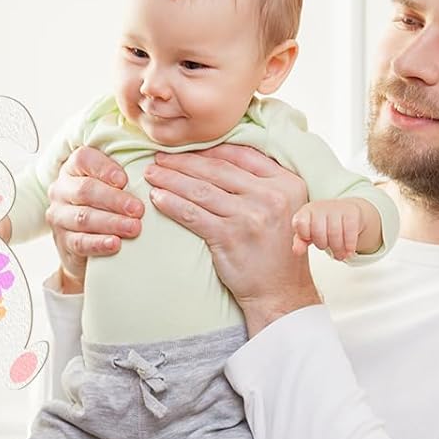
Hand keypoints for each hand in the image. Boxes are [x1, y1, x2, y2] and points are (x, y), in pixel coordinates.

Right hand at [46, 146, 143, 291]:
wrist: (86, 243)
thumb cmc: (105, 205)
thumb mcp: (110, 185)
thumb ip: (123, 174)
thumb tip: (155, 169)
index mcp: (73, 169)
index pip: (83, 159)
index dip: (104, 168)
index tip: (124, 180)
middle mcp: (61, 190)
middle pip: (85, 190)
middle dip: (114, 199)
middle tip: (139, 209)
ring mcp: (59, 216)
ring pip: (83, 217)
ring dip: (111, 222)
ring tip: (135, 228)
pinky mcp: (64, 241)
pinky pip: (80, 242)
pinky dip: (99, 243)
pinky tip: (116, 244)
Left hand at [144, 143, 319, 332]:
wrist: (280, 291)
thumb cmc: (277, 249)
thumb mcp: (284, 206)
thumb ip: (263, 181)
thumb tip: (223, 155)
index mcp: (286, 182)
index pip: (240, 155)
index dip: (208, 148)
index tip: (185, 147)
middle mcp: (270, 196)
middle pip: (216, 170)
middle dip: (183, 161)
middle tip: (159, 158)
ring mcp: (249, 216)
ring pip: (200, 190)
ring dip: (171, 179)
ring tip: (152, 175)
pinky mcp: (229, 237)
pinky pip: (192, 214)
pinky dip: (171, 204)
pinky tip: (157, 198)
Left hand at [292, 198, 371, 260]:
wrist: (347, 211)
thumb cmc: (324, 224)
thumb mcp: (309, 232)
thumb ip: (300, 241)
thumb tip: (297, 251)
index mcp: (306, 211)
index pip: (300, 224)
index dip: (305, 235)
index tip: (310, 239)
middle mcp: (320, 207)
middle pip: (318, 232)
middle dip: (322, 245)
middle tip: (327, 248)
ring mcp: (336, 208)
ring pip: (335, 234)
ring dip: (337, 249)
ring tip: (339, 255)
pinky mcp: (352, 212)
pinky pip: (349, 233)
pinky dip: (349, 246)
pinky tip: (349, 251)